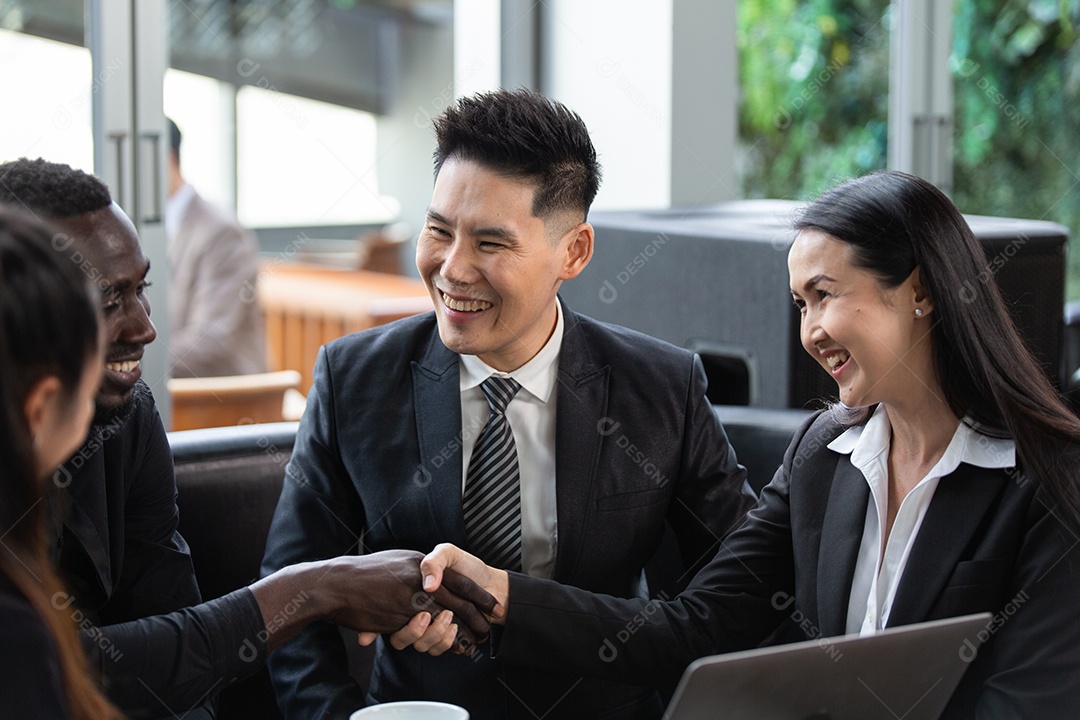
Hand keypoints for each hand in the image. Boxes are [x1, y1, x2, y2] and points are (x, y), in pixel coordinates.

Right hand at [321, 549, 496, 642]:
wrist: (334, 582)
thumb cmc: (363, 573)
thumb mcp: (396, 561)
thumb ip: (416, 569)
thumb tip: (430, 579)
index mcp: (419, 564)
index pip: (458, 580)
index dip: (478, 595)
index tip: (492, 607)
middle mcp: (418, 580)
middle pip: (458, 601)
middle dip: (476, 618)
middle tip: (487, 630)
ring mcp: (409, 600)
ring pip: (443, 620)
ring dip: (456, 634)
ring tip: (468, 640)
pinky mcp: (399, 618)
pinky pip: (425, 633)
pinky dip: (439, 641)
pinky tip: (450, 647)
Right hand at [384, 544, 508, 655]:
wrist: (492, 583)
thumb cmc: (468, 566)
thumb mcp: (448, 553)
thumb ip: (434, 562)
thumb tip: (428, 586)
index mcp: (412, 592)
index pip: (399, 609)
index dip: (406, 616)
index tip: (425, 615)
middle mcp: (417, 611)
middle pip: (408, 634)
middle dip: (429, 629)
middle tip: (447, 616)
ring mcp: (429, 626)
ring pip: (422, 644)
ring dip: (439, 638)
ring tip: (454, 626)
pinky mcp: (442, 638)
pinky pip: (436, 649)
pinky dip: (449, 645)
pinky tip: (462, 638)